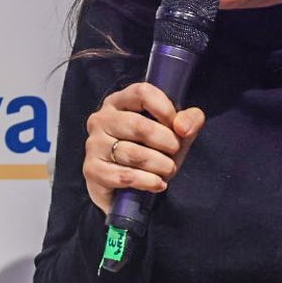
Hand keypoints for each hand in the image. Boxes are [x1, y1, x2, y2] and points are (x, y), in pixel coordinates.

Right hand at [83, 82, 205, 212]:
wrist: (129, 189)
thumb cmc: (152, 152)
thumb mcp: (175, 133)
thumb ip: (189, 121)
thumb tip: (183, 127)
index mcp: (119, 102)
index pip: (142, 93)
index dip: (165, 109)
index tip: (178, 126)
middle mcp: (101, 119)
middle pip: (138, 125)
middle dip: (165, 142)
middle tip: (175, 152)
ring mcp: (93, 144)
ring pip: (132, 153)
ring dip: (159, 164)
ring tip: (168, 170)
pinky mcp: (92, 169)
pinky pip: (124, 175)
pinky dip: (147, 181)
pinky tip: (158, 184)